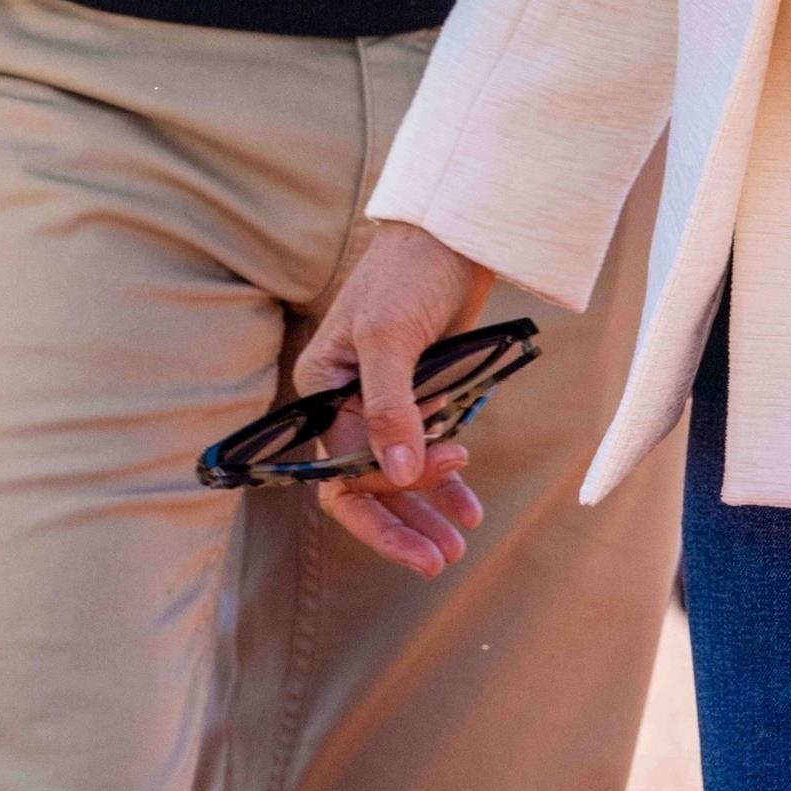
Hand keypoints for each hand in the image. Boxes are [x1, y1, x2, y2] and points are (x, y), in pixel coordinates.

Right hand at [292, 225, 496, 578]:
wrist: (453, 231)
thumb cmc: (408, 273)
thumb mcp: (389, 337)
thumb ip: (390, 408)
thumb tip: (399, 476)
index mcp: (321, 390)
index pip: (340, 471)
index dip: (381, 504)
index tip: (428, 517)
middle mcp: (346, 403)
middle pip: (367, 484)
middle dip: (404, 523)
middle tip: (443, 559)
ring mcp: (385, 401)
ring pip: (399, 474)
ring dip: (429, 508)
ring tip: (462, 539)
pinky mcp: (421, 395)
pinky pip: (427, 451)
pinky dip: (446, 479)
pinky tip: (468, 505)